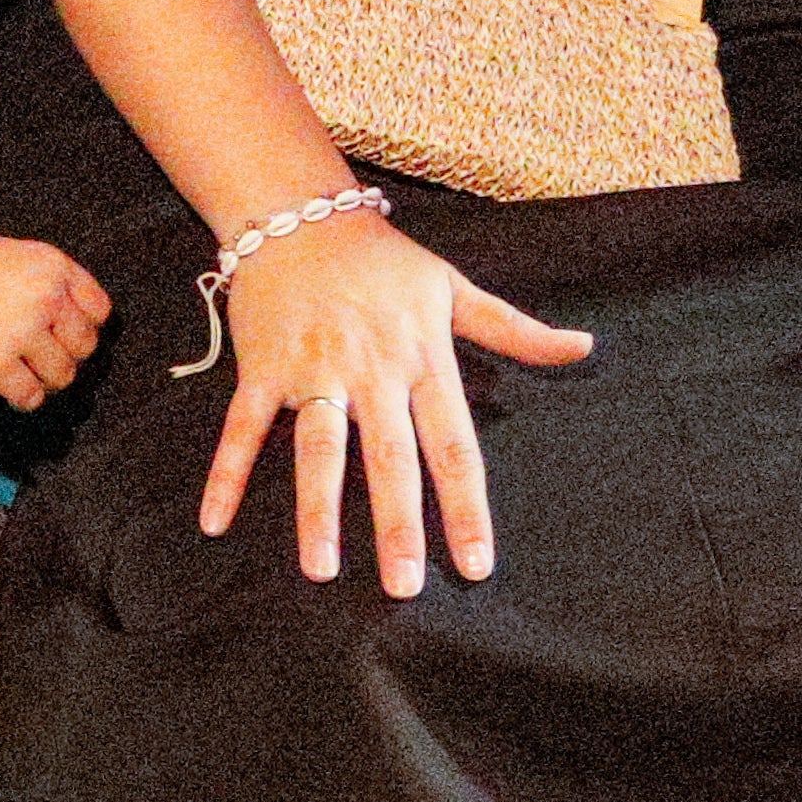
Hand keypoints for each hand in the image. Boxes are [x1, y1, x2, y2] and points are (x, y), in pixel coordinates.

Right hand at [0, 221, 104, 408]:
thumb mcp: (4, 252)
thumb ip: (35, 281)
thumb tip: (55, 317)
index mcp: (50, 265)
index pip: (99, 310)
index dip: (83, 327)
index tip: (69, 336)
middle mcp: (45, 297)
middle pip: (85, 347)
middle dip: (64, 355)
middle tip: (43, 358)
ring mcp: (23, 331)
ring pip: (63, 376)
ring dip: (44, 380)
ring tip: (25, 375)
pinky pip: (30, 396)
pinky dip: (22, 398)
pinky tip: (9, 389)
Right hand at [194, 208, 596, 596]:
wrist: (300, 213)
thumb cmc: (384, 261)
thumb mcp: (455, 290)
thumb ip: (517, 331)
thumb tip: (585, 348)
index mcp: (423, 359)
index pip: (453, 446)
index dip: (466, 506)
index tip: (476, 564)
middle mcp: (372, 370)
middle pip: (388, 457)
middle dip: (397, 524)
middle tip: (403, 587)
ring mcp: (314, 368)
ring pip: (318, 448)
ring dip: (317, 510)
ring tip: (321, 570)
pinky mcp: (263, 366)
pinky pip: (242, 427)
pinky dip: (226, 473)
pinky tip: (215, 522)